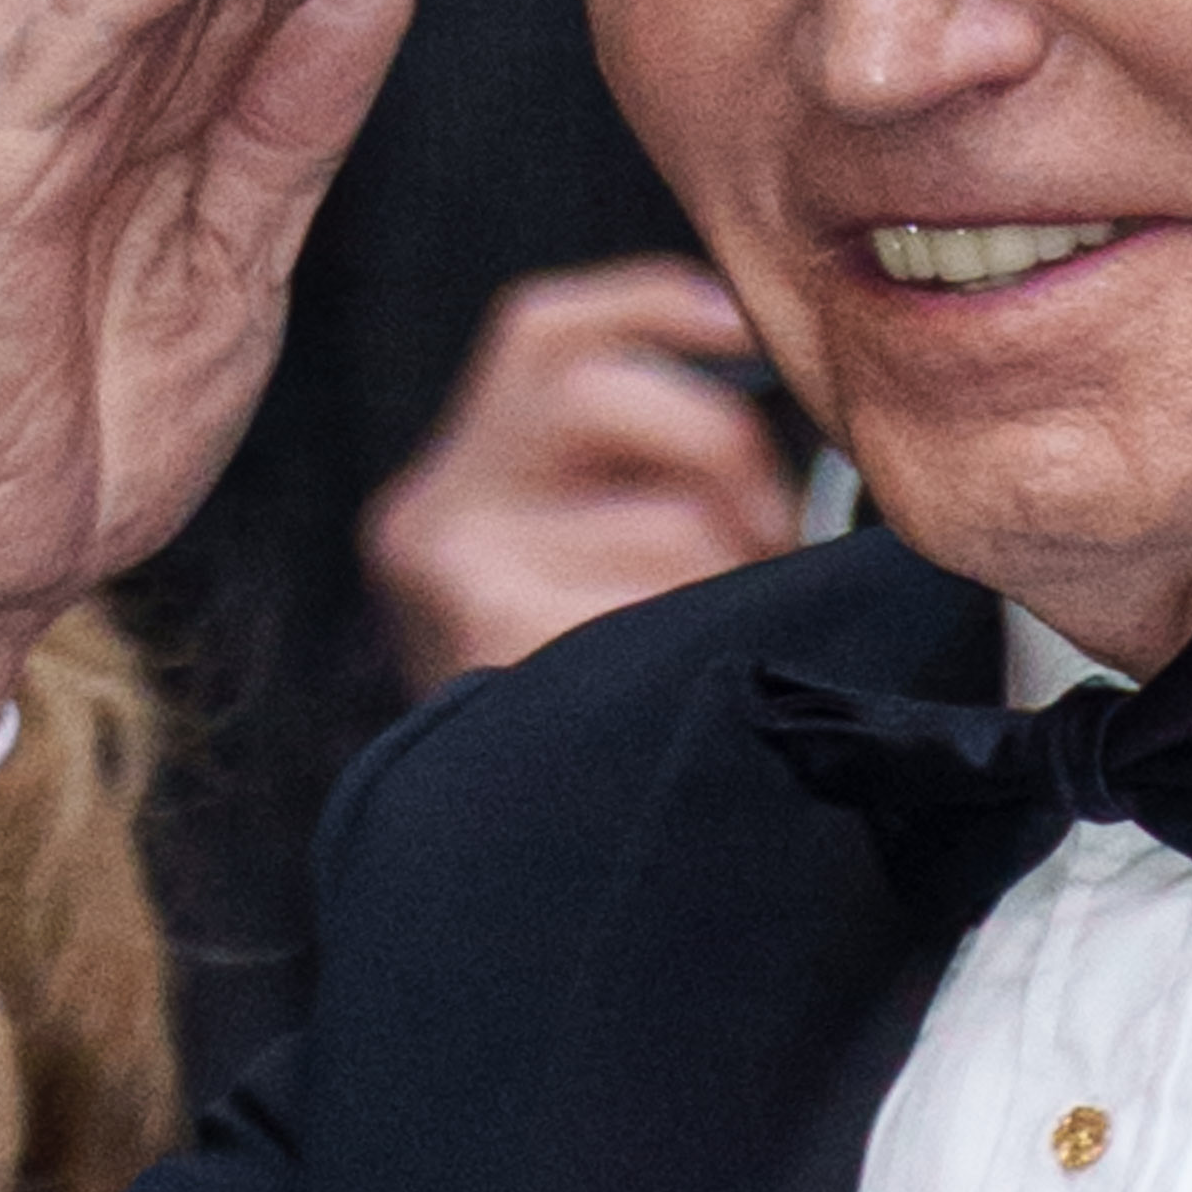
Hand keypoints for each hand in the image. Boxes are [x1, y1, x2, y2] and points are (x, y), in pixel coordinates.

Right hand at [362, 261, 801, 687]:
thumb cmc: (571, 720)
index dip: (653, 304)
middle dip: (719, 446)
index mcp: (450, 488)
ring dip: (729, 563)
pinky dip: (700, 625)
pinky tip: (693, 671)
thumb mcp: (576, 582)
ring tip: (730, 625)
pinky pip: (658, 595)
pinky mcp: (490, 629)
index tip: (741, 324)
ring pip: (658, 508)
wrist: (497, 886)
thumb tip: (762, 384)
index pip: (541, 332)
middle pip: (595, 391)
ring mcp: (449, 572)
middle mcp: (428, 514)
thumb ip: (634, 485)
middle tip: (763, 531)